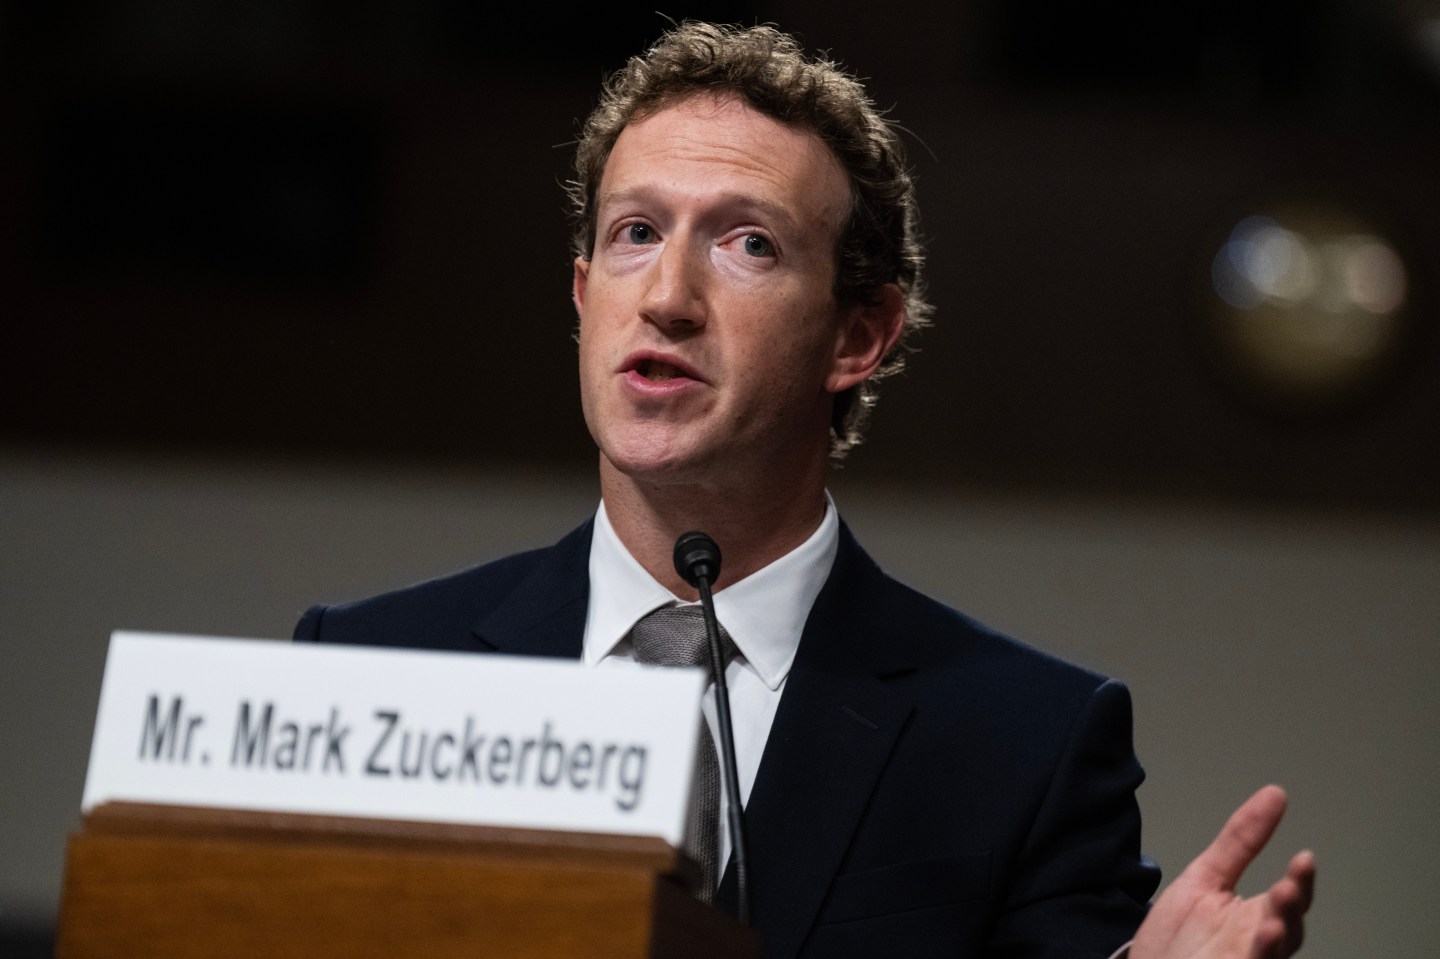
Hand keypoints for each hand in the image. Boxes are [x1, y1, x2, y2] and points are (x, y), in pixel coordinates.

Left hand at [1132, 785, 1315, 958]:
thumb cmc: (1178, 937)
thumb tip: (1275, 794)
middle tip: (1288, 887)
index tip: (1304, 857)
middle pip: (1289, 928)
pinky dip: (1260, 957)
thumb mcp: (1204, 879)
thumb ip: (1239, 842)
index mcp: (1256, 917)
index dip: (1300, 881)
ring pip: (1274, 953)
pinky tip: (1261, 940)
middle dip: (1291, 908)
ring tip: (1272, 921)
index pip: (1289, 898)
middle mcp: (1259, 944)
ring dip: (1277, 937)